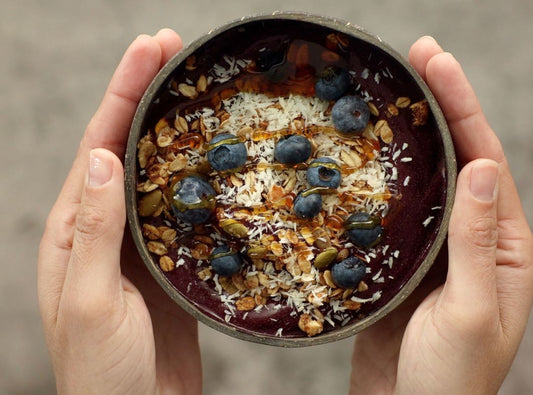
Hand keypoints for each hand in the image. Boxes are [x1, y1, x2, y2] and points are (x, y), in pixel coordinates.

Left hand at [38, 30, 201, 394]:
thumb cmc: (102, 373)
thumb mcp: (91, 301)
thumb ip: (95, 231)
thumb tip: (101, 158)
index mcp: (74, 230)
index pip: (98, 145)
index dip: (124, 93)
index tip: (150, 50)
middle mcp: (104, 227)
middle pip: (127, 147)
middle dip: (148, 96)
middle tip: (177, 51)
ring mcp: (139, 241)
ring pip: (158, 173)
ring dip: (175, 129)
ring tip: (199, 91)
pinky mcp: (169, 260)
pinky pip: (182, 207)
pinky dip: (198, 177)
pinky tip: (216, 159)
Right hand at [350, 36, 532, 393]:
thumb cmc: (448, 380)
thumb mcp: (470, 311)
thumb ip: (478, 242)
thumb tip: (487, 167)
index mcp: (506, 247)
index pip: (486, 162)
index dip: (462, 107)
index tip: (435, 63)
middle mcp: (473, 239)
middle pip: (458, 159)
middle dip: (439, 106)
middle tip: (413, 56)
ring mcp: (435, 247)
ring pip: (423, 181)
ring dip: (408, 136)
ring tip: (387, 94)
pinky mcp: (400, 260)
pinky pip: (392, 211)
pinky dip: (379, 179)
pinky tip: (362, 158)